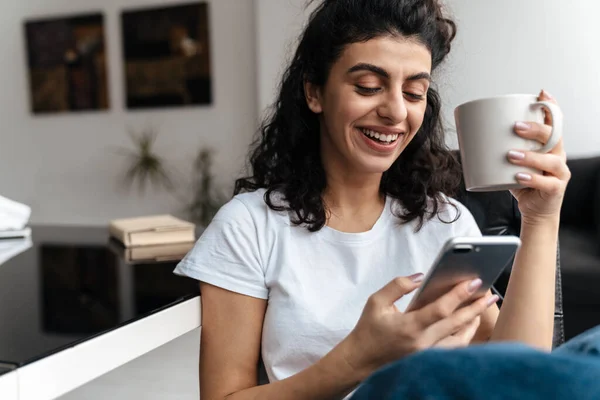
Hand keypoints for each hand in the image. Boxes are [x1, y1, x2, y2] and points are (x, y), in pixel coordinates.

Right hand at [341, 274, 498, 376]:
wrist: (361, 360)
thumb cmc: (368, 330)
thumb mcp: (376, 302)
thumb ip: (397, 286)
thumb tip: (420, 277)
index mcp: (410, 326)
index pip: (442, 309)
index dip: (460, 295)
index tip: (474, 282)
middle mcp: (422, 342)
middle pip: (457, 324)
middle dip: (476, 307)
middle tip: (489, 294)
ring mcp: (427, 354)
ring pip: (460, 339)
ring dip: (473, 322)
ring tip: (482, 308)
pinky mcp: (428, 360)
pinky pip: (453, 348)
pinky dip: (464, 336)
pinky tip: (468, 325)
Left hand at [508, 90, 570, 222]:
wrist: (535, 210)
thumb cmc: (522, 181)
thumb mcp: (513, 161)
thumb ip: (502, 147)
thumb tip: (472, 133)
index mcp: (550, 145)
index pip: (555, 122)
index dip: (551, 107)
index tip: (542, 94)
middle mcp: (558, 156)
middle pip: (554, 137)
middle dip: (535, 129)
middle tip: (515, 127)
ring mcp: (559, 173)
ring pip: (551, 160)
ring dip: (530, 156)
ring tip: (511, 155)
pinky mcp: (555, 189)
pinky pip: (546, 182)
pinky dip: (531, 178)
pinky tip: (518, 176)